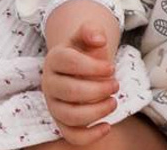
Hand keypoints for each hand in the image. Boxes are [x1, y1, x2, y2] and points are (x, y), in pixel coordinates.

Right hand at [42, 20, 121, 145]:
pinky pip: (71, 135)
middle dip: (98, 90)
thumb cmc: (84, 51)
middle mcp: (49, 83)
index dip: (93, 66)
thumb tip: (99, 39)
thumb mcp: (87, 36)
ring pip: (70, 116)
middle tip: (116, 85)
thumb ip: (91, 31)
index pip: (69, 62)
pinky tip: (107, 126)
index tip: (112, 67)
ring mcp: (53, 105)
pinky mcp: (60, 122)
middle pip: (70, 91)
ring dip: (96, 112)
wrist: (76, 66)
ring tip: (113, 102)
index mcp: (54, 58)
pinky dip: (90, 136)